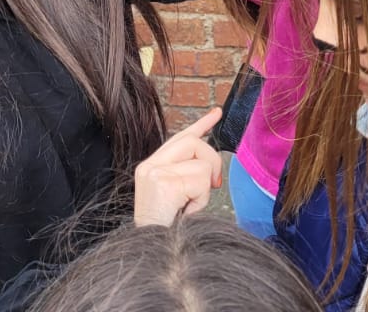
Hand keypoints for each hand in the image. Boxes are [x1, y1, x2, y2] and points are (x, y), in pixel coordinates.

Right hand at [133, 108, 222, 226]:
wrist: (152, 253)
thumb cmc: (168, 231)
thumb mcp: (179, 199)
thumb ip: (189, 177)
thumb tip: (211, 168)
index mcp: (152, 168)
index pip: (180, 138)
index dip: (201, 124)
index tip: (217, 113)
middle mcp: (149, 166)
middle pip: (194, 142)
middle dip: (212, 161)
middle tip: (213, 186)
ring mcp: (154, 173)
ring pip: (201, 163)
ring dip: (204, 189)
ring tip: (189, 207)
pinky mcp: (163, 183)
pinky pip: (200, 180)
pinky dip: (201, 199)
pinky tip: (186, 211)